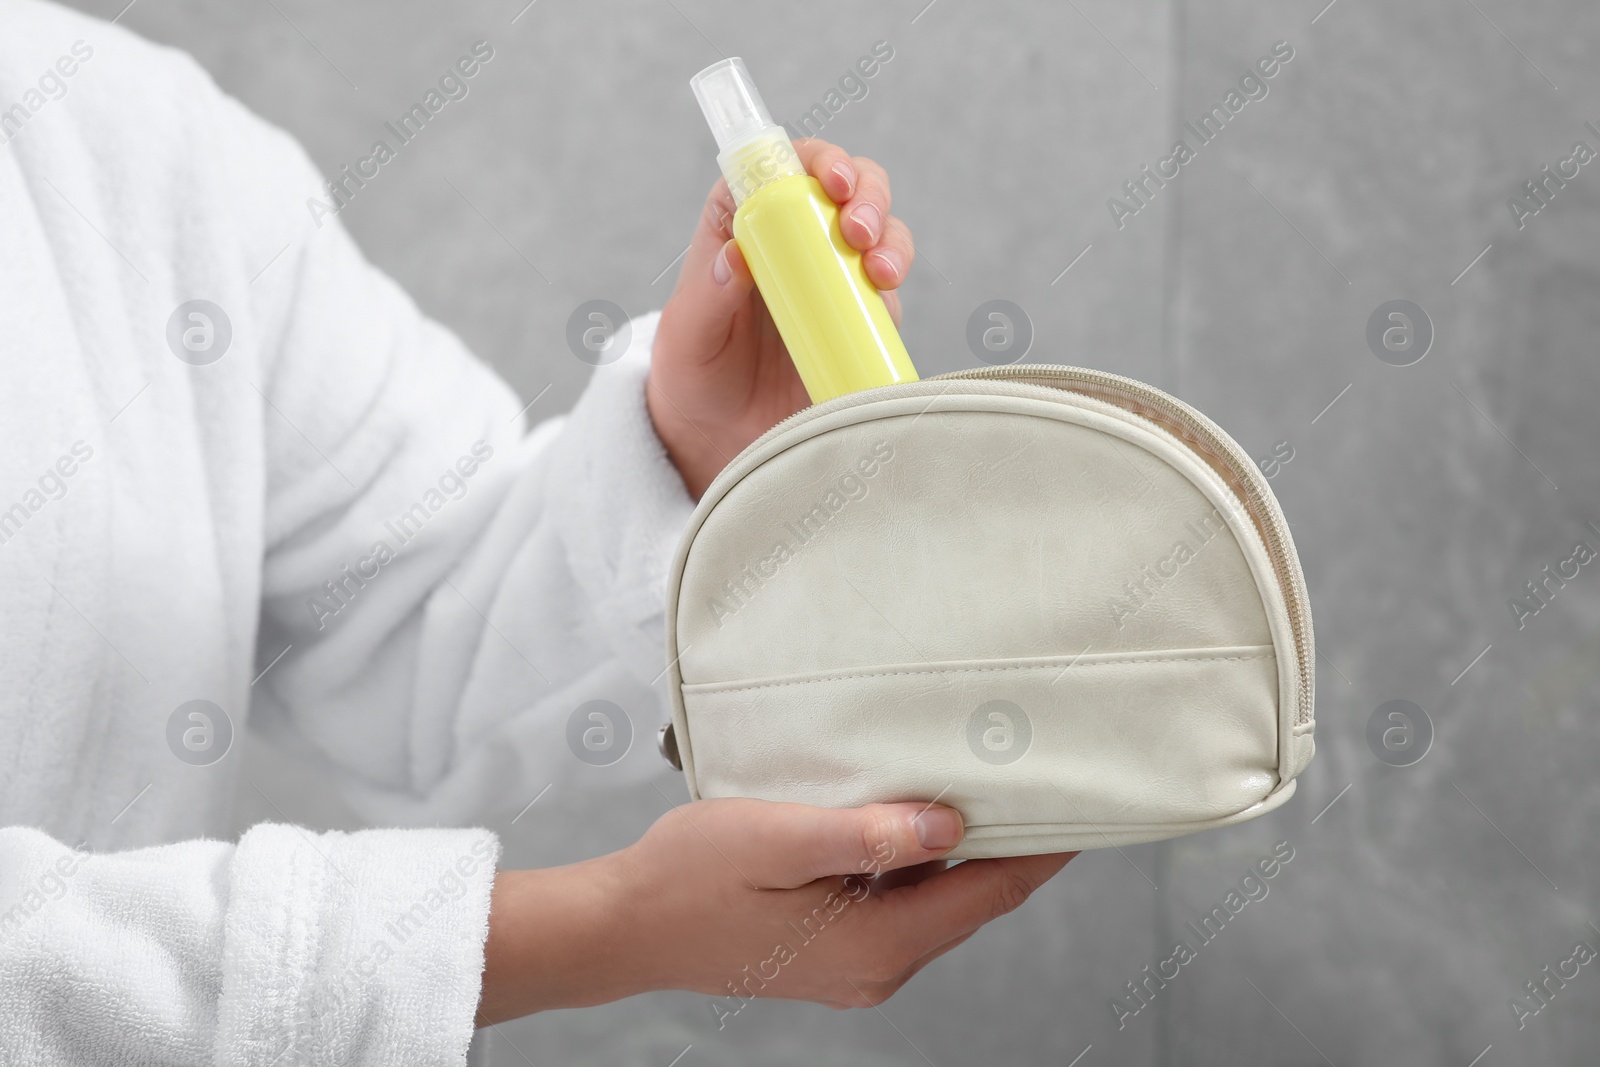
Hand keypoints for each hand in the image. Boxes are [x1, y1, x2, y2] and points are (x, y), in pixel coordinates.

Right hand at [475, 799, 1073, 1022]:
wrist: (625, 925)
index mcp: (876, 945)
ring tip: (985, 787)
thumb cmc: (689, 877)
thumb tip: (950, 823)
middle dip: (1012, 844)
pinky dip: (922, 866)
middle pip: (972, 901)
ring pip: (938, 903)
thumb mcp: (777, 840)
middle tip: (1038, 776)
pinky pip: (902, 907)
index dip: (1042, 847)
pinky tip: (914, 822)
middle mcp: (878, 968)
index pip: (989, 892)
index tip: (1082, 800)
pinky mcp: (835, 953)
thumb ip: (866, 833)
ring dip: (964, 852)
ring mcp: (857, 966)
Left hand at [648, 139, 916, 498]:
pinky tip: (884, 306)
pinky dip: (895, 294)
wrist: (720, 439)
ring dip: (890, 241)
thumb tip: (736, 256)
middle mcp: (793, 239)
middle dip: (867, 194)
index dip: (815, 159)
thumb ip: (707, 294)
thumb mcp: (686, 337)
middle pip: (846, 188)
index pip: (782, 166)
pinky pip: (888, 296)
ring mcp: (831, 277)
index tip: (830, 180)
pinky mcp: (858, 319)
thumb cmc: (692, 375)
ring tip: (880, 271)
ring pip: (879, 233)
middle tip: (858, 230)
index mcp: (743, 222)